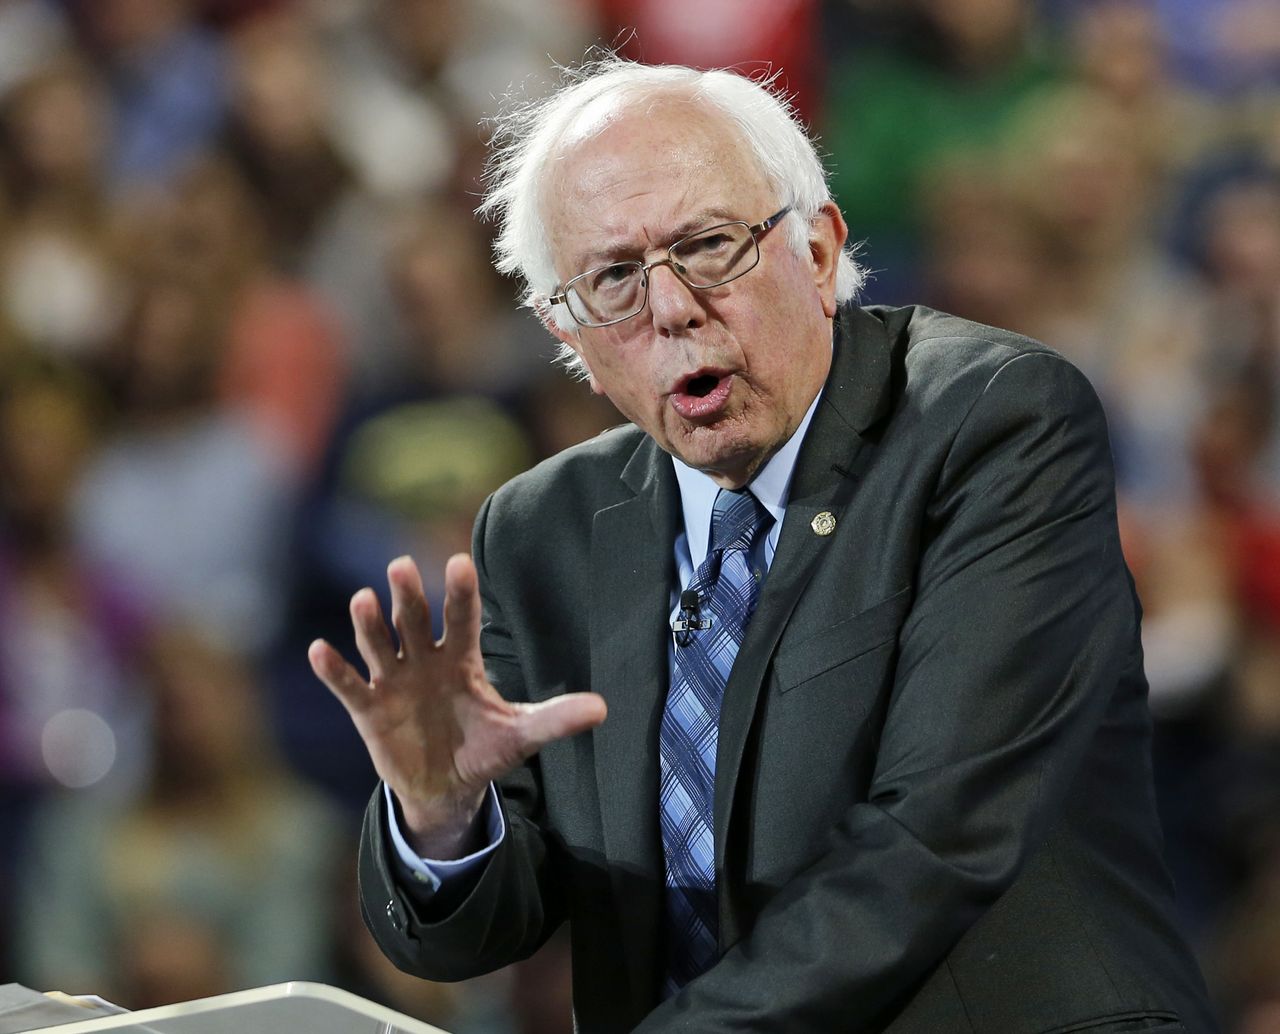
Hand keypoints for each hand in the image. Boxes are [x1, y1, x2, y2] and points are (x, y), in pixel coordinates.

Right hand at [309, 553, 606, 857]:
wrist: (447, 788)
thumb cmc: (484, 749)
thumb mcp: (521, 734)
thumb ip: (556, 719)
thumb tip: (603, 709)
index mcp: (462, 659)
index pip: (462, 619)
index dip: (460, 594)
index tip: (458, 563)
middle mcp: (425, 660)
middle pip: (416, 621)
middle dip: (409, 597)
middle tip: (401, 567)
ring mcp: (394, 681)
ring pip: (379, 645)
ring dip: (370, 624)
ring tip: (363, 601)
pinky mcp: (369, 709)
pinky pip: (348, 686)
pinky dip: (334, 670)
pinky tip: (319, 650)